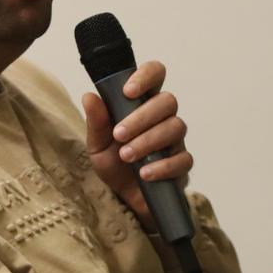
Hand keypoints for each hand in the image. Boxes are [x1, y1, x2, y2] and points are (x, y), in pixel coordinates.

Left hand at [82, 59, 192, 232]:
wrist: (124, 198)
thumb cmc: (114, 164)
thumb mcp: (97, 144)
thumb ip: (96, 122)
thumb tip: (89, 96)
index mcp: (143, 103)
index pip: (155, 74)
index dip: (146, 76)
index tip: (128, 92)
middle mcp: (163, 117)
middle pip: (168, 101)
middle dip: (142, 117)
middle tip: (119, 135)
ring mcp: (176, 140)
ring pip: (176, 127)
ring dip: (149, 141)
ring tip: (126, 156)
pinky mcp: (182, 165)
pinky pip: (183, 159)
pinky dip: (163, 166)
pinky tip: (145, 174)